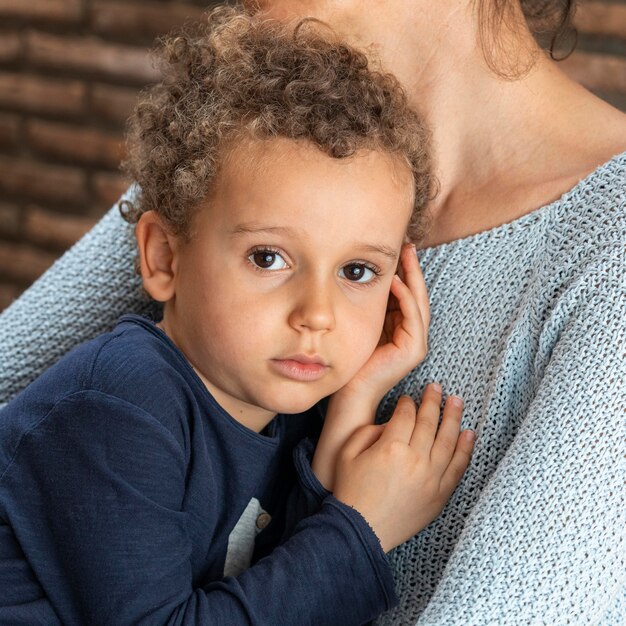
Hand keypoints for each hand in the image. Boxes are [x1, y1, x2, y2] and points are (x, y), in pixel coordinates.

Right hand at [333, 385, 474, 552]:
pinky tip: (469, 433)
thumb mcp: (348, 453)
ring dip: (454, 417)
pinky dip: (465, 449)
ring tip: (457, 401)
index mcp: (391, 448)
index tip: (408, 397)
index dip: (407, 402)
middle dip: (433, 401)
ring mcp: (431, 478)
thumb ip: (369, 431)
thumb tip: (391, 423)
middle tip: (436, 387)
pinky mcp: (440, 495)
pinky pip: (458, 467)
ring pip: (449, 441)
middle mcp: (415, 460)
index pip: (406, 415)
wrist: (361, 531)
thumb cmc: (351, 491)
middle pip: (429, 422)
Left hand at [343, 242, 428, 399]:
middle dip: (413, 268)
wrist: (350, 390)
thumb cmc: (352, 359)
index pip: (408, 294)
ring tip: (406, 254)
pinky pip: (412, 316)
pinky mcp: (413, 350)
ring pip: (418, 301)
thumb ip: (372, 303)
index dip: (406, 271)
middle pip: (417, 294)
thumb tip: (365, 273)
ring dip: (412, 276)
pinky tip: (395, 280)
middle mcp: (413, 334)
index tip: (399, 248)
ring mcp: (416, 343)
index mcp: (402, 327)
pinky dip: (405, 296)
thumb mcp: (363, 322)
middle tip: (408, 244)